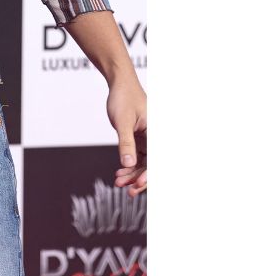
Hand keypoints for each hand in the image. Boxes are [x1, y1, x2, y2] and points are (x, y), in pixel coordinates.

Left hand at [107, 81, 146, 195]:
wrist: (119, 84)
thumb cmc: (123, 97)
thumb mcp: (122, 121)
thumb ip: (126, 143)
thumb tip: (128, 165)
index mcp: (157, 131)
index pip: (157, 158)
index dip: (149, 174)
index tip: (137, 184)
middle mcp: (156, 136)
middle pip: (153, 165)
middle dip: (140, 179)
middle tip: (128, 191)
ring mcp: (149, 138)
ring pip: (145, 163)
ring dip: (133, 174)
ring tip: (118, 182)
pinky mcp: (141, 139)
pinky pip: (138, 157)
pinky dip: (129, 166)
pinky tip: (119, 174)